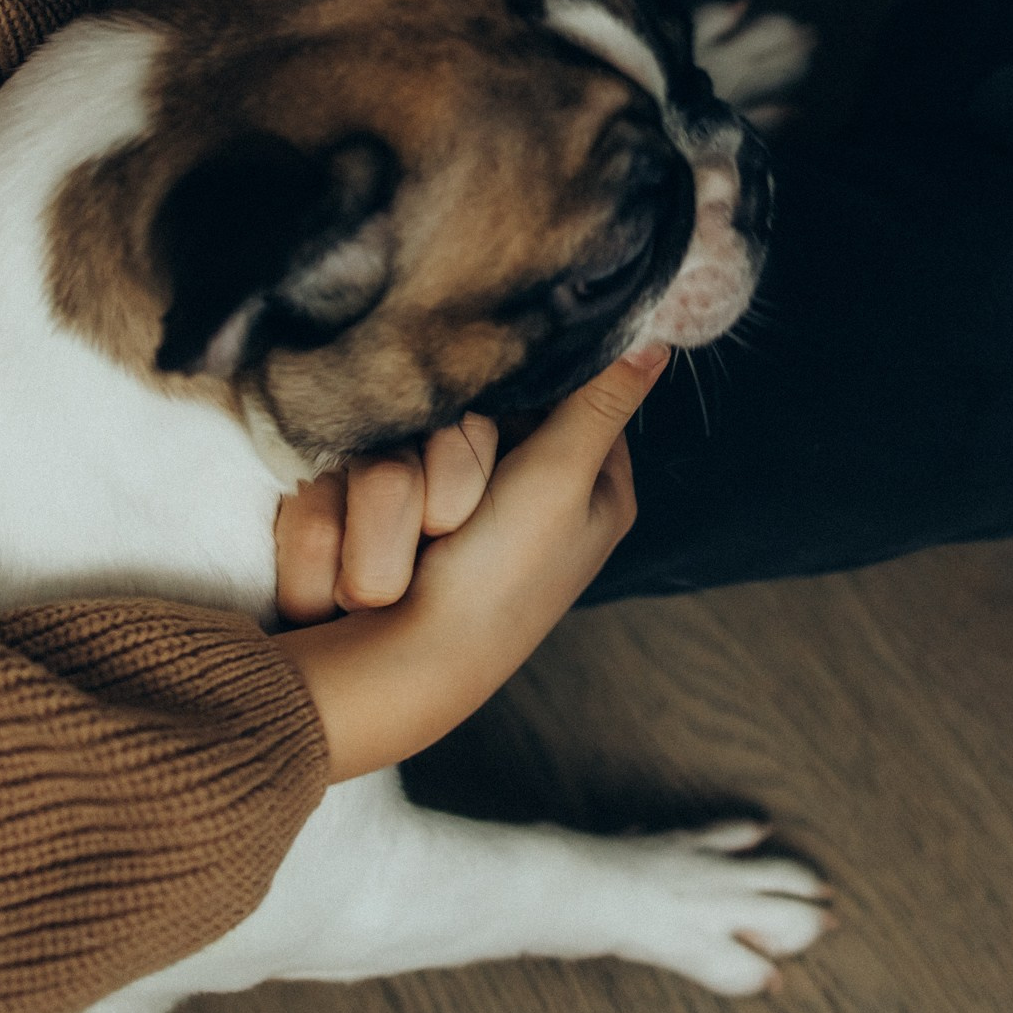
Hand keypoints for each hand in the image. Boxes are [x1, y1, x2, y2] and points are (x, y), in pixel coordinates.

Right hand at [271, 344, 665, 781]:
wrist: (392, 671)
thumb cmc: (495, 585)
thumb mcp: (560, 482)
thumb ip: (600, 402)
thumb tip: (660, 341)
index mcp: (586, 484)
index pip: (559, 388)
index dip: (525, 397)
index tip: (505, 422)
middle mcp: (519, 489)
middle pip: (469, 407)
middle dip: (451, 460)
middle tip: (458, 520)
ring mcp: (441, 503)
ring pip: (402, 432)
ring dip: (394, 496)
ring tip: (414, 555)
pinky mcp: (376, 515)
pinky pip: (352, 469)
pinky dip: (356, 517)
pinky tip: (374, 561)